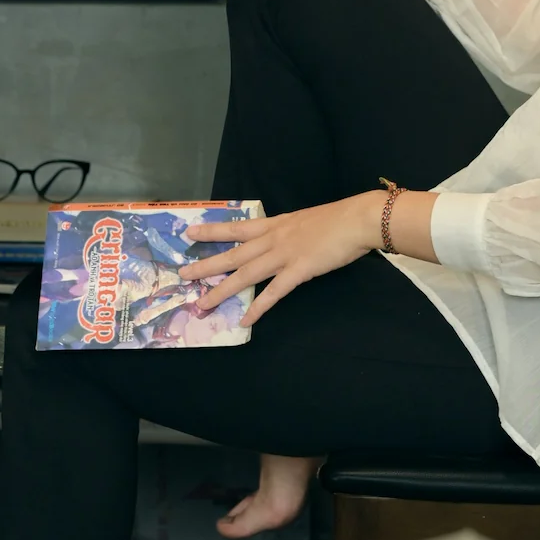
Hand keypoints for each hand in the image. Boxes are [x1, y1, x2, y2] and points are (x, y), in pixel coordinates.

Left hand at [181, 196, 381, 326]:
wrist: (357, 219)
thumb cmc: (338, 218)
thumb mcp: (306, 219)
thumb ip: (291, 231)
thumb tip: (283, 239)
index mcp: (276, 224)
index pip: (237, 227)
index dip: (212, 230)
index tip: (190, 232)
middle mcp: (273, 239)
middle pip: (233, 254)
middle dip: (206, 265)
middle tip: (182, 275)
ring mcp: (284, 255)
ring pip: (246, 275)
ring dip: (222, 290)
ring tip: (203, 304)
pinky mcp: (299, 270)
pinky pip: (274, 293)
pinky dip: (258, 308)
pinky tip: (246, 321)